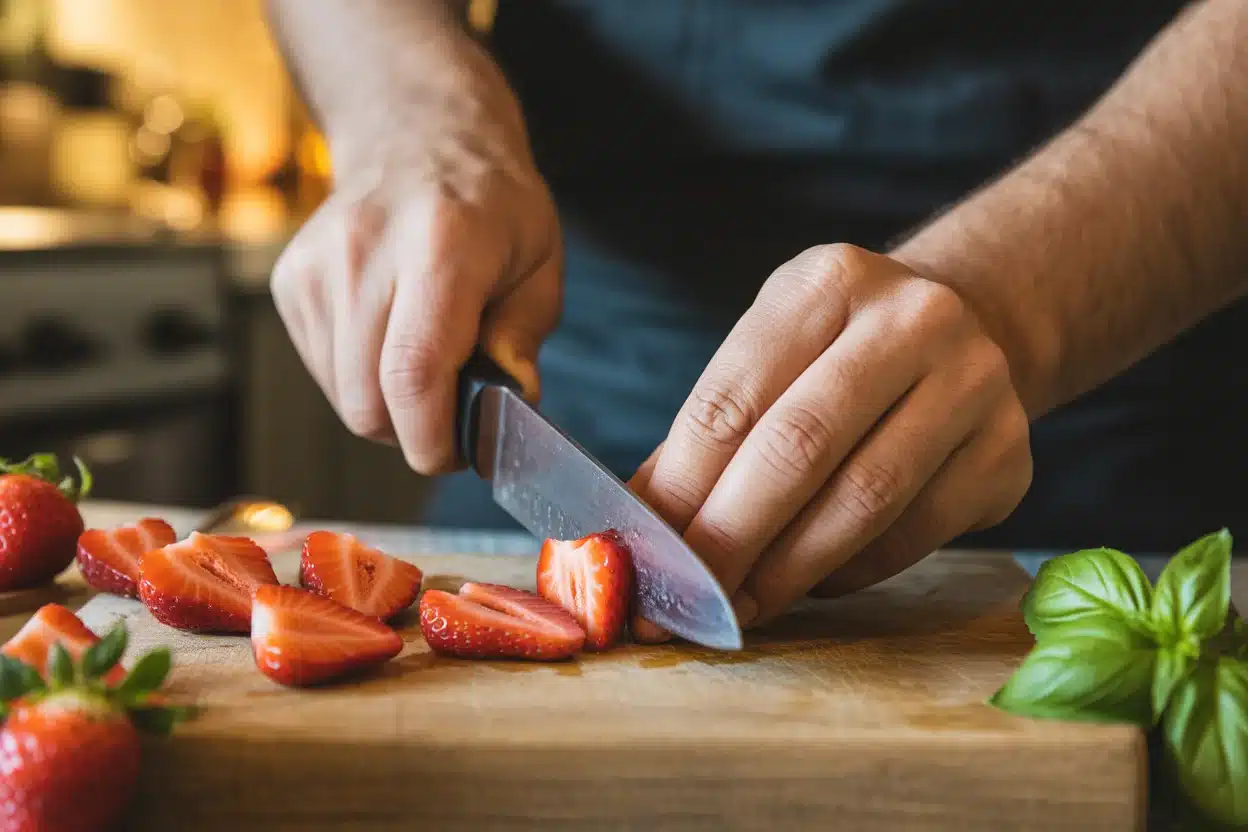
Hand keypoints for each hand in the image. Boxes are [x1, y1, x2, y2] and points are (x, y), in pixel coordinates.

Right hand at [270, 47, 560, 473]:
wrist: (418, 136)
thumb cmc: (490, 205)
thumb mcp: (539, 261)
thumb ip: (524, 336)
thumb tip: (508, 405)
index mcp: (439, 245)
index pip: (413, 372)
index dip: (431, 437)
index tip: (456, 454)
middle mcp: (365, 253)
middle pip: (369, 398)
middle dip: (414, 431)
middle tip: (453, 418)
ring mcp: (318, 266)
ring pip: (343, 395)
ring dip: (388, 407)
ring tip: (427, 369)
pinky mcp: (291, 280)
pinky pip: (323, 371)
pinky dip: (360, 380)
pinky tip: (391, 341)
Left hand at [630, 243, 1032, 634]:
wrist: (971, 327)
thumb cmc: (838, 352)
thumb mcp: (771, 353)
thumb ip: (708, 432)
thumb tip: (640, 524)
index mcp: (826, 282)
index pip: (731, 400)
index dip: (681, 489)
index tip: (645, 553)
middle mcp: (911, 320)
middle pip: (799, 448)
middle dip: (730, 536)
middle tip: (687, 596)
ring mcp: (974, 385)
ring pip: (864, 500)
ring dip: (789, 568)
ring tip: (742, 603)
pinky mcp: (1008, 455)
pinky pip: (913, 535)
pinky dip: (850, 571)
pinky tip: (812, 581)